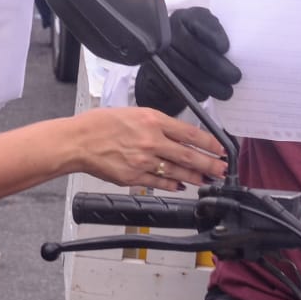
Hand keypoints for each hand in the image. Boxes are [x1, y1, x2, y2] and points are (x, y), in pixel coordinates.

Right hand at [71, 107, 227, 190]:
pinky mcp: (134, 177)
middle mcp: (151, 141)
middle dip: (209, 164)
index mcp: (152, 120)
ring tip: (207, 179)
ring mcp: (143, 161)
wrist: (79, 141)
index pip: (189, 133)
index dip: (209, 143)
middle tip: (221, 169)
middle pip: (188, 156)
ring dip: (195, 177)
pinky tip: (182, 186)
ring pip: (177, 172)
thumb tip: (178, 135)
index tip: (219, 148)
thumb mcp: (134, 113)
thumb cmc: (101, 124)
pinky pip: (159, 183)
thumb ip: (157, 124)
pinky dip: (173, 186)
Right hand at [134, 7, 242, 115]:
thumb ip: (218, 34)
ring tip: (226, 92)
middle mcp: (169, 32)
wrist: (168, 59)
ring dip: (209, 84)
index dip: (213, 36)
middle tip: (235, 77)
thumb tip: (232, 51)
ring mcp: (159, 52)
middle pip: (195, 50)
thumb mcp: (207, 31)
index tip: (225, 48)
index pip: (199, 23)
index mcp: (186, 18)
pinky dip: (193, 92)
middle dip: (218, 67)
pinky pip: (175, 84)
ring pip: (186, 70)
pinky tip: (205, 94)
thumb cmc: (198, 43)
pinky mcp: (155, 72)